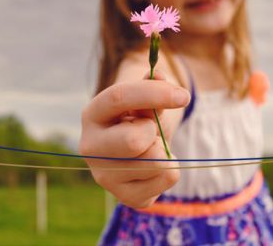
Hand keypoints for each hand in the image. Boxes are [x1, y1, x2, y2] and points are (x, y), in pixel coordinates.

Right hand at [79, 77, 189, 207]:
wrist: (133, 149)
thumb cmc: (138, 117)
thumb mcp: (143, 100)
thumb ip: (153, 86)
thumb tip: (161, 76)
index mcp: (92, 114)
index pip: (118, 98)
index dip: (153, 93)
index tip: (182, 96)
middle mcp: (90, 147)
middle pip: (133, 141)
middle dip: (153, 132)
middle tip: (151, 131)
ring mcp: (105, 176)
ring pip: (155, 162)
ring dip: (164, 150)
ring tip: (152, 148)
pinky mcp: (125, 197)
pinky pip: (166, 179)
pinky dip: (171, 169)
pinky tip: (155, 167)